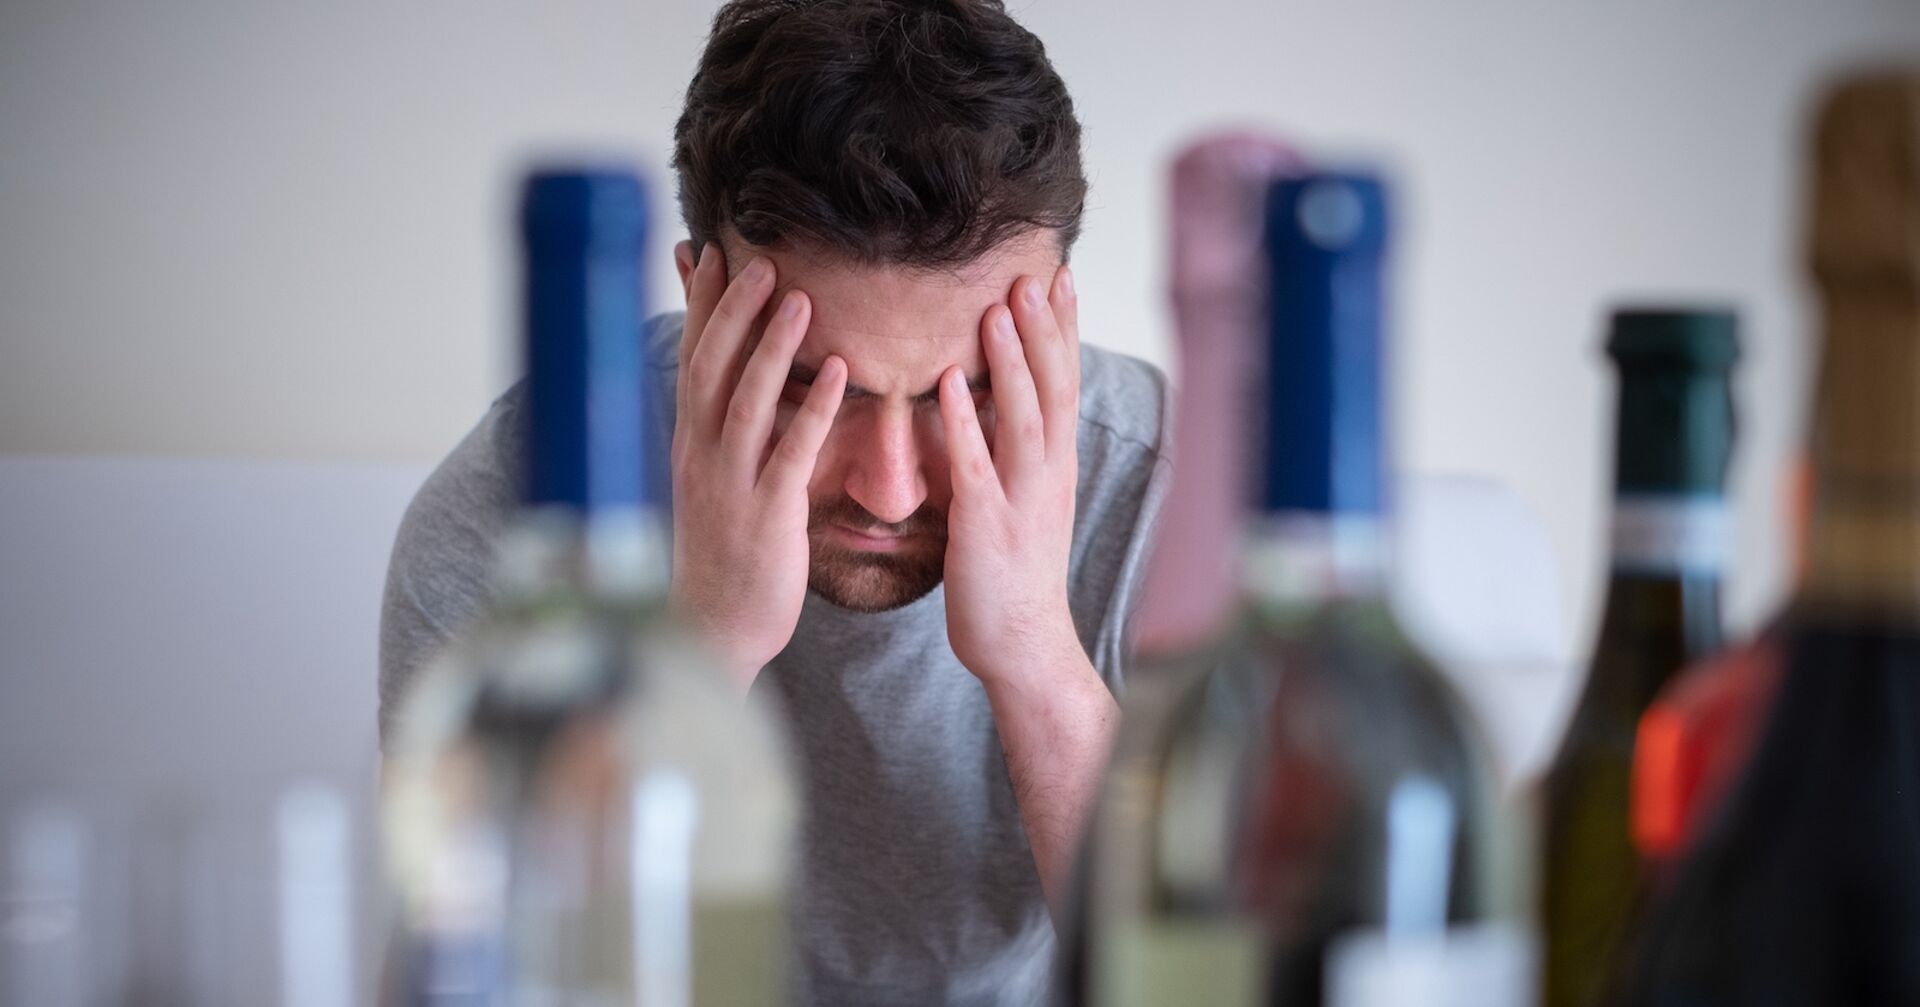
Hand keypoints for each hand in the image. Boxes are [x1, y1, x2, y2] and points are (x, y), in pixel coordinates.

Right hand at [669, 244, 846, 688]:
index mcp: (688, 444)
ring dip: (773, 346)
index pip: (691, 359)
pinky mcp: (766, 515)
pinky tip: (837, 373)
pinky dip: (812, 409)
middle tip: (763, 259)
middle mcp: (701, 456)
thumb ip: (717, 433)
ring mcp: (731, 484)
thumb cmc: (720, 556)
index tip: (709, 251)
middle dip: (735, 309)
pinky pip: (790, 452)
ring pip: (746, 401)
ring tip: (800, 298)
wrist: (712, 630)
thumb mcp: (709, 485)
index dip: (701, 305)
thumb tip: (724, 390)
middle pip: (712, 367)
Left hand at [938, 266, 1087, 684]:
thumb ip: (1015, 451)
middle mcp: (1050, 474)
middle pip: (1054, 390)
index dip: (1065, 329)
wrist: (1023, 645)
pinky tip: (951, 382)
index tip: (1060, 275)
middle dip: (1045, 332)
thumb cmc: (1016, 574)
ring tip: (997, 311)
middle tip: (1034, 275)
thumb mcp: (1025, 500)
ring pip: (1024, 419)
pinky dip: (965, 421)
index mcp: (1058, 465)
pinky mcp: (987, 526)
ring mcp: (1022, 499)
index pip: (1066, 383)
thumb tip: (998, 400)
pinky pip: (977, 465)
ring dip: (1012, 364)